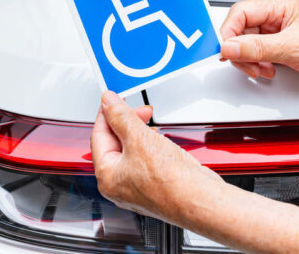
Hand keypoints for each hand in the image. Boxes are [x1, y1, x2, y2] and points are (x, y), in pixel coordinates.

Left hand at [90, 91, 222, 222]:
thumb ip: (120, 116)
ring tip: (150, 121)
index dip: (106, 113)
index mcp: (107, 176)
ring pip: (131, 149)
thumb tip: (108, 102)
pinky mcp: (155, 185)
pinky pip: (145, 158)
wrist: (200, 200)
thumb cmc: (170, 182)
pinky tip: (158, 138)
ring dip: (139, 131)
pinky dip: (149, 144)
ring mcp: (137, 186)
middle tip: (139, 108)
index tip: (113, 98)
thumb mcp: (138, 138)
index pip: (99, 135)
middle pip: (114, 142)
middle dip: (126, 121)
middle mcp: (119, 185)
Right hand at [219, 0, 298, 88]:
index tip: (227, 50)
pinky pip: (259, 54)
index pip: (241, 12)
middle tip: (247, 64)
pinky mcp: (283, 48)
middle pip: (241, 29)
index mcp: (280, 5)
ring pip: (248, 43)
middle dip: (240, 50)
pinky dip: (258, 65)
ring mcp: (280, 33)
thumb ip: (257, 48)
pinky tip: (268, 70)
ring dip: (249, 60)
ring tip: (261, 69)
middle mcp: (278, 17)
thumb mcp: (292, 47)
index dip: (229, 32)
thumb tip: (230, 47)